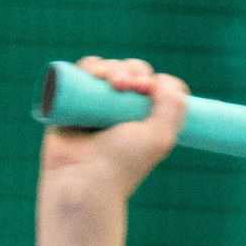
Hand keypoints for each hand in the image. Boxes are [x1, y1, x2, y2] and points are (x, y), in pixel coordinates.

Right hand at [38, 55, 186, 213]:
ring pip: (107, 69)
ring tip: (110, 82)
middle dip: (132, 70)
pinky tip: (93, 71)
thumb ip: (174, 105)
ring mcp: (95, 106)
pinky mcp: (71, 103)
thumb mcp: (160, 137)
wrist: (82, 180)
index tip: (148, 89)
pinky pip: (80, 73)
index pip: (154, 85)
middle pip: (131, 72)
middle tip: (126, 86)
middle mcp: (120, 112)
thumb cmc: (121, 163)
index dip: (154, 80)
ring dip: (111, 66)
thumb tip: (163, 79)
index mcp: (143, 120)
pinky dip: (89, 65)